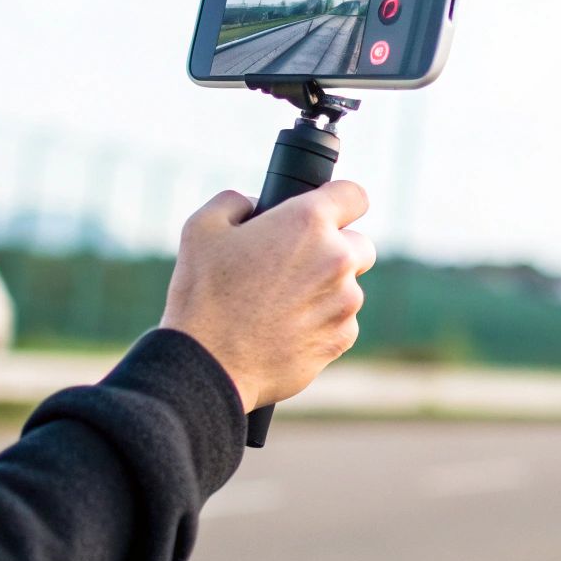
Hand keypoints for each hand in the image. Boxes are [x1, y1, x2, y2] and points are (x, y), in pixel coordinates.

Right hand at [160, 183, 375, 412]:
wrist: (208, 365)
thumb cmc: (202, 296)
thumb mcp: (202, 228)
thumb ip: (235, 202)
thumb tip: (254, 206)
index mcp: (307, 223)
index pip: (354, 195)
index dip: (340, 202)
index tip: (329, 213)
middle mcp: (336, 259)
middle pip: (359, 244)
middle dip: (334, 250)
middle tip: (294, 266)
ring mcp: (345, 302)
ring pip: (349, 287)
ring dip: (326, 290)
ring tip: (279, 304)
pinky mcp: (342, 338)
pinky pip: (342, 322)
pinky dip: (322, 323)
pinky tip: (285, 329)